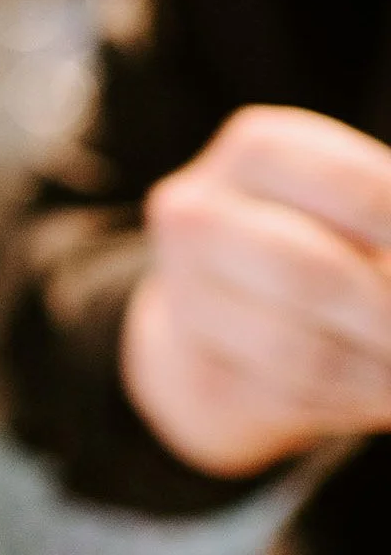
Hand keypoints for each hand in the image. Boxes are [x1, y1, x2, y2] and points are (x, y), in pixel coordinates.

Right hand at [122, 105, 390, 476]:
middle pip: (312, 275)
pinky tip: (382, 394)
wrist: (209, 314)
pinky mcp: (192, 370)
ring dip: (377, 373)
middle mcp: (197, 216)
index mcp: (255, 151)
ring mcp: (184, 298)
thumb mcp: (355, 209)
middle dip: (387, 312)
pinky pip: (282, 397)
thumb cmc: (314, 240)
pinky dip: (350, 402)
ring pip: (298, 352)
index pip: (358, 190)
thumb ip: (387, 221)